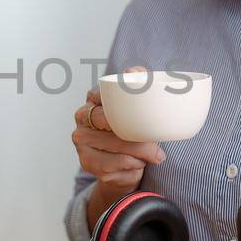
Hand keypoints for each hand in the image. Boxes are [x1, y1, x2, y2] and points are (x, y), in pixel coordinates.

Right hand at [71, 66, 165, 227]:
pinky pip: (115, 165)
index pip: (104, 99)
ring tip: (152, 157)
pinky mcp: (87, 163)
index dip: (122, 110)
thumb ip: (138, 82)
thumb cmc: (131, 131)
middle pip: (113, 127)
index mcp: (93, 101)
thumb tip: (132, 72)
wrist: (124, 167)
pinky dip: (132, 167)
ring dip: (140, 156)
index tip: (138, 120)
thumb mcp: (137, 105)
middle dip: (140, 142)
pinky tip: (137, 165)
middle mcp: (82, 120)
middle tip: (158, 150)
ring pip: (117, 149)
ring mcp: (82, 143)